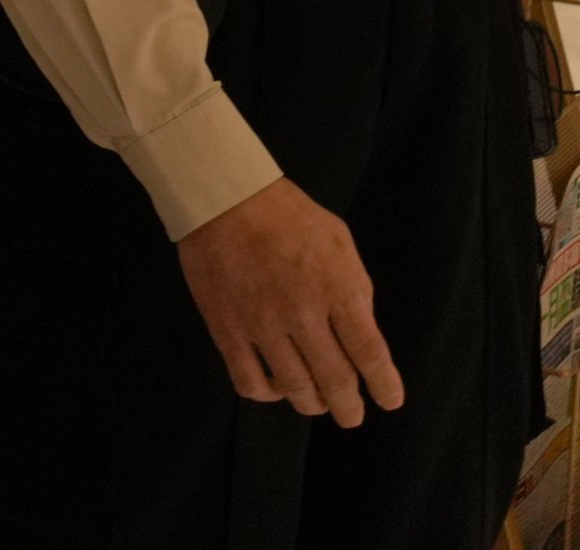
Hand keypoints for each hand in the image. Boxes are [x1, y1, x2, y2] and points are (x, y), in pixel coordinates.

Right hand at [175, 176, 400, 425]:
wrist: (224, 198)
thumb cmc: (288, 215)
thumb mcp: (340, 244)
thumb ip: (354, 291)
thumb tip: (357, 338)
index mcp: (337, 289)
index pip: (370, 354)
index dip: (384, 386)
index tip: (389, 401)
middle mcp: (302, 312)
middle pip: (335, 380)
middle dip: (349, 407)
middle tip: (352, 414)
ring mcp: (261, 323)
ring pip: (294, 387)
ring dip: (311, 403)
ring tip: (315, 401)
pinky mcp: (226, 327)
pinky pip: (248, 379)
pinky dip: (266, 393)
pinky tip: (273, 386)